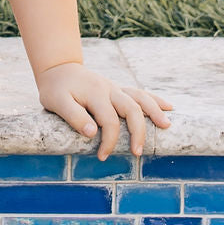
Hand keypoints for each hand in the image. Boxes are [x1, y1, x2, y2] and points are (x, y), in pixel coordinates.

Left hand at [38, 61, 172, 159]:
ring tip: (166, 126)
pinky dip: (154, 100)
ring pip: (140, 98)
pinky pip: (139, 93)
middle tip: (138, 152)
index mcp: (95, 94)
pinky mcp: (117, 89)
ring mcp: (115, 88)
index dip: (108, 141)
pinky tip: (168, 107)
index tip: (103, 156)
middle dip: (138, 132)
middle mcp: (109, 89)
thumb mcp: (56, 102)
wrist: (57, 68)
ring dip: (154, 112)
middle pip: (132, 109)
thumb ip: (74, 116)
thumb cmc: (55, 88)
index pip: (109, 121)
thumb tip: (92, 133)